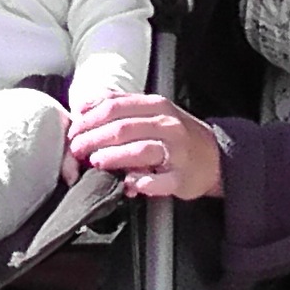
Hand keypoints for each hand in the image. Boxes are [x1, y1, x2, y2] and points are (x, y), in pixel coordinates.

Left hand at [67, 92, 223, 199]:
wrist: (215, 156)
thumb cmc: (176, 134)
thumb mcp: (152, 110)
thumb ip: (121, 105)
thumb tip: (84, 105)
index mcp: (156, 106)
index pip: (115, 107)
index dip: (89, 119)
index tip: (74, 131)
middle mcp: (167, 125)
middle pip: (123, 128)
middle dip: (93, 139)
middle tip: (77, 150)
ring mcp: (176, 151)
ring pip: (139, 150)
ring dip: (113, 157)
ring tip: (97, 162)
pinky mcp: (181, 177)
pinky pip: (159, 181)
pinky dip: (141, 182)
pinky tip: (129, 184)